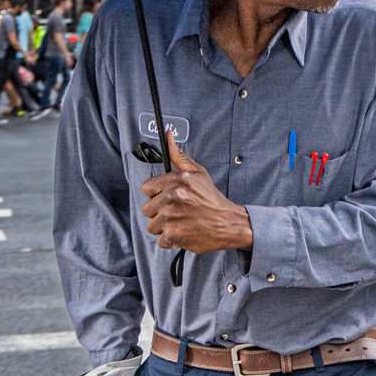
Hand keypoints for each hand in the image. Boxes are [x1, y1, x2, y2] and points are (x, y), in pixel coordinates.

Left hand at [141, 131, 254, 253]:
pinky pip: (160, 240)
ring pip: (152, 225)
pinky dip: (171, 240)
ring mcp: (172, 217)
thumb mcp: (198, 173)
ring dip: (165, 227)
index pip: (146, 188)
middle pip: (147, 209)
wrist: (229, 223)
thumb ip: (179, 156)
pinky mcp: (174, 235)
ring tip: (181, 223)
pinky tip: (184, 233)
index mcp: (176, 181)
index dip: (156, 195)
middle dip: (160, 212)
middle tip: (178, 212)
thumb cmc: (212, 200)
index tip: (168, 198)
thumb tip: (168, 135)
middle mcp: (172, 197)